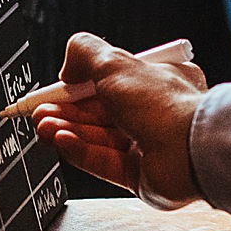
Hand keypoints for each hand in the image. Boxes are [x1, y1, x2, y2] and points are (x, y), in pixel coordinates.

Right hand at [30, 32, 207, 209]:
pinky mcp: (141, 176)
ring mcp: (148, 147)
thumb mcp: (114, 63)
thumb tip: (67, 67)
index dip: (75, 86)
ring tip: (42, 126)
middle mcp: (154, 114)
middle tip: (39, 112)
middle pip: (98, 113)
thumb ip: (84, 54)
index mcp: (156, 81)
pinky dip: (79, 151)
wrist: (191, 148)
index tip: (49, 91)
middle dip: (66, 112)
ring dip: (67, 131)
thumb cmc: (164, 103)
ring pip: (98, 138)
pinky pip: (103, 162)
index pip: (106, 83)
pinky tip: (60, 141)